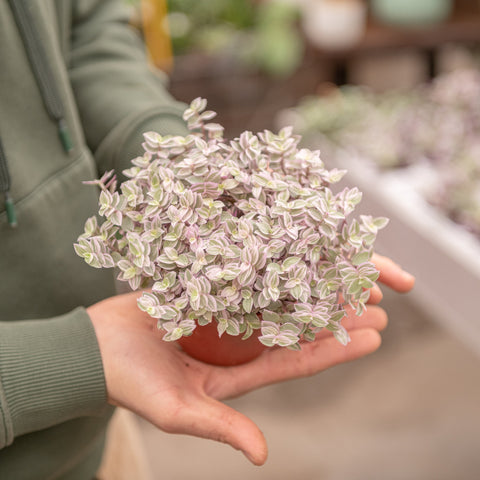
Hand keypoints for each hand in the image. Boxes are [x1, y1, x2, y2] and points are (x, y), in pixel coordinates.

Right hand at [88, 255, 413, 465]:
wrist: (93, 350)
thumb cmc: (130, 383)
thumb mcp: (177, 411)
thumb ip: (220, 427)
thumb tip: (261, 455)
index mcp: (237, 373)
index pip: (298, 360)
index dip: (336, 350)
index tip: (372, 336)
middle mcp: (237, 342)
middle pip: (297, 327)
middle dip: (335, 316)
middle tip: (375, 303)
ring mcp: (223, 314)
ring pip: (277, 298)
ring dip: (312, 288)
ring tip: (347, 277)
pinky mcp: (206, 290)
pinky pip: (245, 277)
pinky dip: (271, 266)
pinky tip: (294, 252)